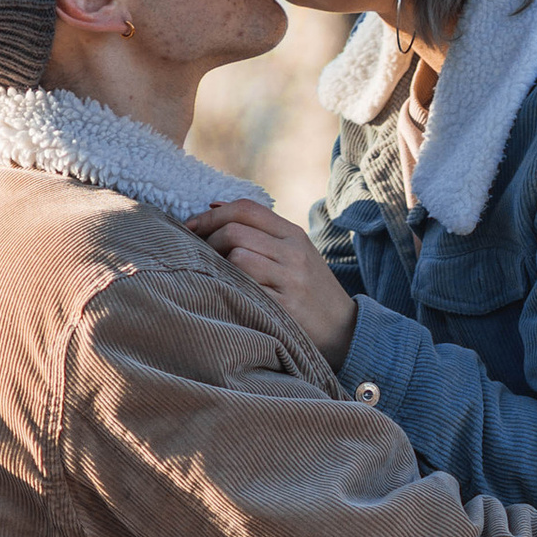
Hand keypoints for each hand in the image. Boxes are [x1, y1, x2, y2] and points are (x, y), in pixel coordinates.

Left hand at [192, 199, 358, 366]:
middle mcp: (293, 252)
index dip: (212, 215)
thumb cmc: (310, 290)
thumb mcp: (295, 253)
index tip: (191, 227)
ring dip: (217, 266)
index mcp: (294, 234)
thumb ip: (260, 231)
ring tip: (214, 276)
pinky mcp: (285, 307)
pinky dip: (228, 288)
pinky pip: (245, 289)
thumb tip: (213, 205)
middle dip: (208, 240)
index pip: (246, 208)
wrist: (345, 330)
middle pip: (235, 231)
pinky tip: (225, 294)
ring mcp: (290, 280)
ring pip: (237, 257)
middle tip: (198, 255)